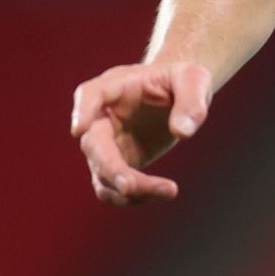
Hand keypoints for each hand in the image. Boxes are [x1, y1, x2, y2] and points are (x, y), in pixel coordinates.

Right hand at [69, 61, 211, 205]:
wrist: (180, 92)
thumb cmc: (183, 80)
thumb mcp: (194, 79)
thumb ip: (192, 102)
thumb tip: (183, 132)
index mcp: (115, 86)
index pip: (90, 94)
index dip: (82, 111)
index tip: (80, 128)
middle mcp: (103, 116)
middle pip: (93, 143)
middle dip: (109, 166)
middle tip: (131, 186)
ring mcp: (107, 143)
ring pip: (102, 173)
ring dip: (126, 189)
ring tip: (168, 190)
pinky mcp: (118, 162)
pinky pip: (114, 186)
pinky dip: (133, 196)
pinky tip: (162, 192)